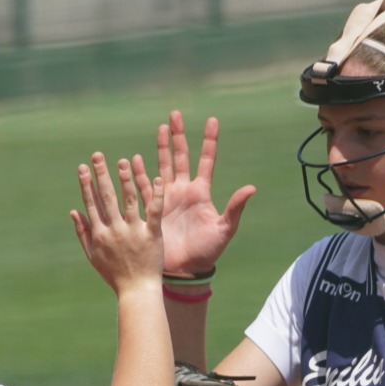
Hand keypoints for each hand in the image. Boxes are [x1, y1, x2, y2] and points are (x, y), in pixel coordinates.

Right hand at [70, 153, 164, 291]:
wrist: (137, 291)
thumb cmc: (114, 275)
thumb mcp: (93, 256)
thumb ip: (82, 233)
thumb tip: (73, 211)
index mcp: (100, 234)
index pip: (91, 204)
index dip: (87, 185)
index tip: (83, 167)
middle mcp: (115, 230)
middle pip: (107, 198)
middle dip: (101, 175)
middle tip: (98, 156)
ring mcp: (133, 232)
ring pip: (128, 200)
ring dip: (125, 179)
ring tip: (123, 161)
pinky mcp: (151, 235)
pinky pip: (153, 212)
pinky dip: (155, 195)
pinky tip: (157, 178)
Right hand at [133, 111, 255, 275]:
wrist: (186, 270)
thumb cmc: (207, 252)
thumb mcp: (224, 230)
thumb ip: (235, 208)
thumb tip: (251, 188)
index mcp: (200, 193)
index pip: (206, 161)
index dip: (209, 141)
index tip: (212, 120)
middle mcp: (183, 191)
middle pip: (181, 157)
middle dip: (178, 136)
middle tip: (175, 115)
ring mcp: (167, 198)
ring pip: (162, 167)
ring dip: (160, 149)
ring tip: (159, 129)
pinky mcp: (153, 209)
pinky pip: (144, 188)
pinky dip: (138, 174)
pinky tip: (133, 161)